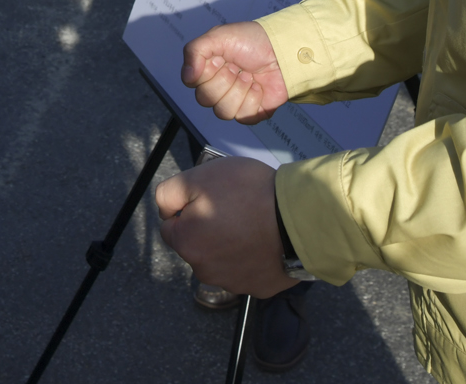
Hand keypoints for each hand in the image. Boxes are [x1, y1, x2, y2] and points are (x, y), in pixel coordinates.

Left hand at [155, 157, 296, 298]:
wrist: (299, 218)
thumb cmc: (249, 193)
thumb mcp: (199, 176)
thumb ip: (169, 192)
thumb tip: (166, 211)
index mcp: (186, 244)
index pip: (172, 225)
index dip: (189, 207)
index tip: (211, 198)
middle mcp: (205, 271)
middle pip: (197, 244)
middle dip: (209, 228)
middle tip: (234, 208)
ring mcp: (234, 283)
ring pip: (222, 258)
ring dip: (230, 244)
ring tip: (253, 223)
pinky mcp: (259, 288)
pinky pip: (248, 270)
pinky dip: (253, 256)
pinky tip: (266, 240)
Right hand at [182, 21, 288, 123]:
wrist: (282, 51)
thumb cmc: (252, 41)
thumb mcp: (219, 36)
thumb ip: (195, 51)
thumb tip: (188, 77)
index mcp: (206, 69)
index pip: (192, 83)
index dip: (207, 72)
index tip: (220, 59)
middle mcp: (216, 87)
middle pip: (205, 99)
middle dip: (225, 80)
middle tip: (237, 67)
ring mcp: (233, 101)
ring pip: (223, 111)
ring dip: (239, 90)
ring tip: (249, 77)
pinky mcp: (250, 112)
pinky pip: (243, 116)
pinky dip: (253, 100)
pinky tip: (259, 87)